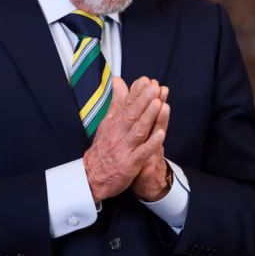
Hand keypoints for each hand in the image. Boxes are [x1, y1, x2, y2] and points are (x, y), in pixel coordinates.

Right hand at [83, 77, 169, 202]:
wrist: (93, 175)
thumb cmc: (105, 146)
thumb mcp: (108, 120)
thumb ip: (116, 100)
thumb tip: (118, 80)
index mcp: (115, 121)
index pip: (126, 103)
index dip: (136, 92)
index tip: (145, 80)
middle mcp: (119, 132)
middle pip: (132, 114)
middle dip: (144, 100)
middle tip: (153, 87)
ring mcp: (125, 148)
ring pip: (138, 130)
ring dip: (148, 117)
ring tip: (158, 104)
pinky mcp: (130, 163)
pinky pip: (142, 152)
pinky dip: (151, 144)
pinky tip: (161, 134)